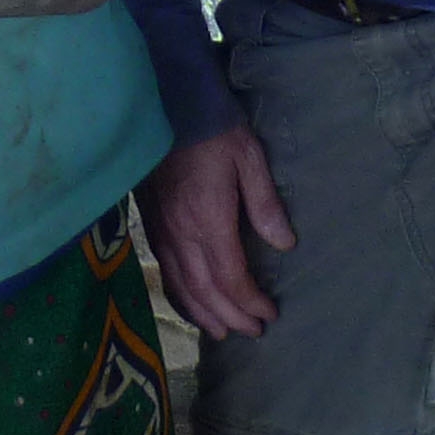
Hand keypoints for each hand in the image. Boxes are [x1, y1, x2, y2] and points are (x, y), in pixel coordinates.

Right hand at [139, 123, 293, 339]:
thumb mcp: (248, 156)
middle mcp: (181, 233)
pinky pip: (165, 272)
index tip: (269, 314)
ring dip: (204, 314)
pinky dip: (180, 296)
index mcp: (209, 219)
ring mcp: (161, 231)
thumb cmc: (211, 126)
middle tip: (253, 332)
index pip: (231, 277)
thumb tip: (284, 244)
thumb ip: (265, 203)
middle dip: (231, 316)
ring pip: (181, 287)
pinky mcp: (150, 225)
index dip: (250, 302)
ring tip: (223, 331)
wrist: (163, 103)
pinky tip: (190, 304)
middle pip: (206, 290)